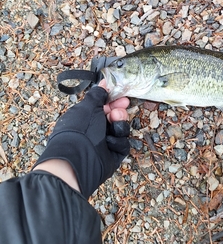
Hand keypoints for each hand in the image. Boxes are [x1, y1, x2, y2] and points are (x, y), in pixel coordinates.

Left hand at [33, 82, 130, 198]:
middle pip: (114, 116)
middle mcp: (94, 130)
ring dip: (118, 124)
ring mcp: (104, 143)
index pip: (103, 106)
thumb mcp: (88, 106)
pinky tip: (109, 142)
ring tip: (113, 123)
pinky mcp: (112, 154)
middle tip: (121, 108)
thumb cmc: (79, 130)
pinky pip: (123, 143)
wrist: (79, 159)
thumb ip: (98, 94)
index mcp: (85, 117)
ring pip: (120, 129)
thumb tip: (103, 83)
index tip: (121, 95)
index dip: (112, 100)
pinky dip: (117, 141)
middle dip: (118, 111)